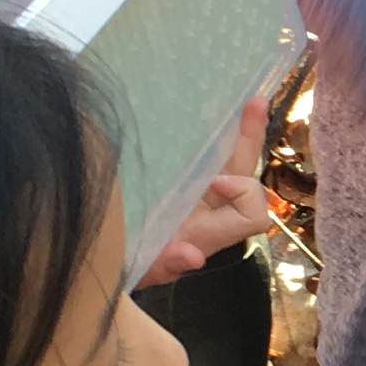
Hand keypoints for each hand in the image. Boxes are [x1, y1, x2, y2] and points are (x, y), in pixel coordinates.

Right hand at [138, 97, 275, 285]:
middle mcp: (211, 208)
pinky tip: (201, 108)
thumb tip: (193, 258)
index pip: (253, 214)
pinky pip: (200, 152)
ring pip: (226, 156)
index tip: (215, 183)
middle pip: (245, 170)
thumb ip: (168, 264)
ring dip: (233, 129)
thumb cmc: (135, 265)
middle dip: (250, 137)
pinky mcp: (179, 176)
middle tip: (255, 102)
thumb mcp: (147, 268)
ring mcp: (197, 190)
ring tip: (241, 97)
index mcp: (210, 230)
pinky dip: (206, 133)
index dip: (244, 194)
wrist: (110, 255)